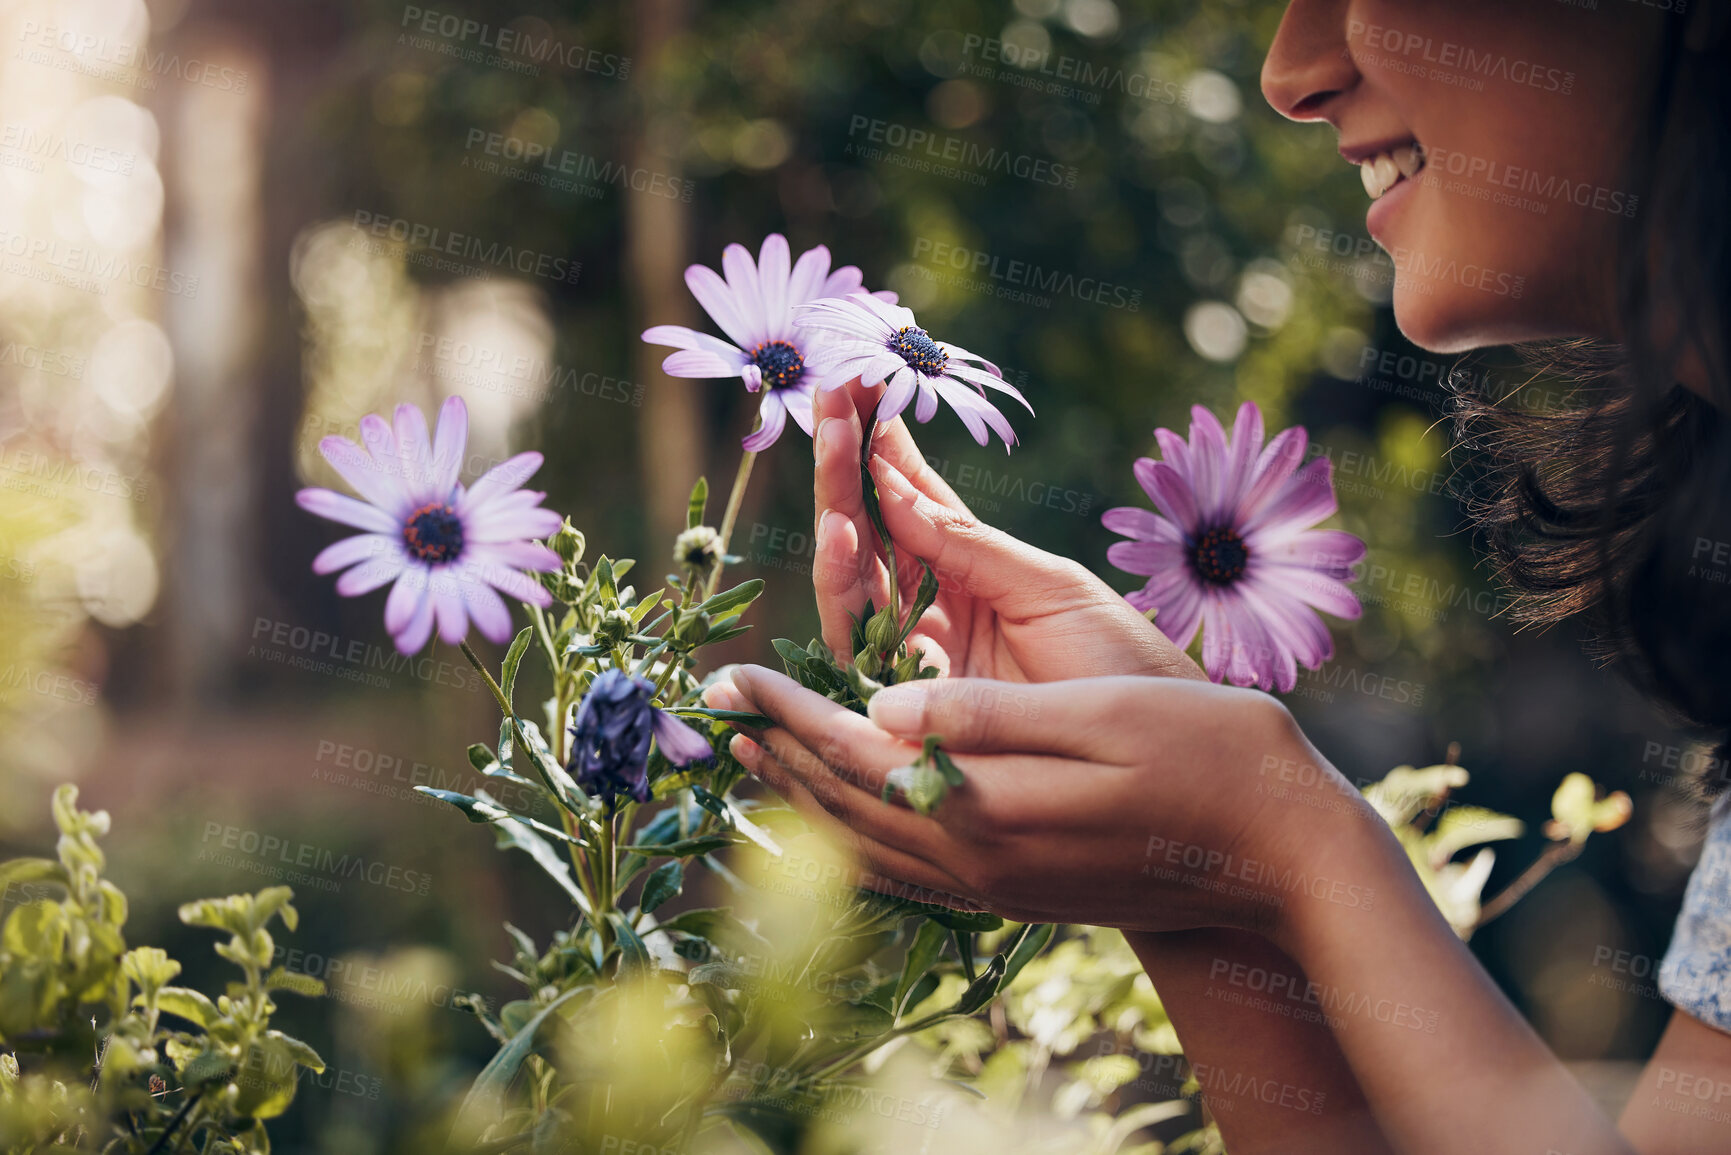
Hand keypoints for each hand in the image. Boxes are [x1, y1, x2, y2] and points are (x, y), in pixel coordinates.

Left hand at [705, 665, 1380, 935]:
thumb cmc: (1206, 756)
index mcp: (990, 805)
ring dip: (802, 799)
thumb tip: (879, 706)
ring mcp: (994, 886)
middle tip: (719, 709)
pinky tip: (843, 817)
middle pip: (843, 805)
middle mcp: (976, 858)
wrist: (1280, 855)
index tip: (732, 674)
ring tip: (760, 758)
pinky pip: (903, 874)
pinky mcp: (1013, 896)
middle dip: (775, 753)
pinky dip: (851, 839)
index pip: (856, 753)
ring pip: (865, 846)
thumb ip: (982, 714)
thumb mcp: (1099, 715)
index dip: (789, 710)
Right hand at [809, 383, 1196, 682]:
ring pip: (852, 584)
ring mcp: (915, 662)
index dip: (879, 443)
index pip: (909, 501)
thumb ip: (966, 543)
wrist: (1160, 765)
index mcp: (972, 576)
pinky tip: (843, 531)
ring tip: (835, 446)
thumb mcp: (1050, 587)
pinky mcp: (905, 711)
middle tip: (829, 395)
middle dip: (844, 467)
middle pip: (867, 536)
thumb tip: (890, 478)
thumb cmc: (1122, 667)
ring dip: (838, 513)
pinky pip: (857, 645)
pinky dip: (844, 587)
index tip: (856, 379)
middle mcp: (932, 616)